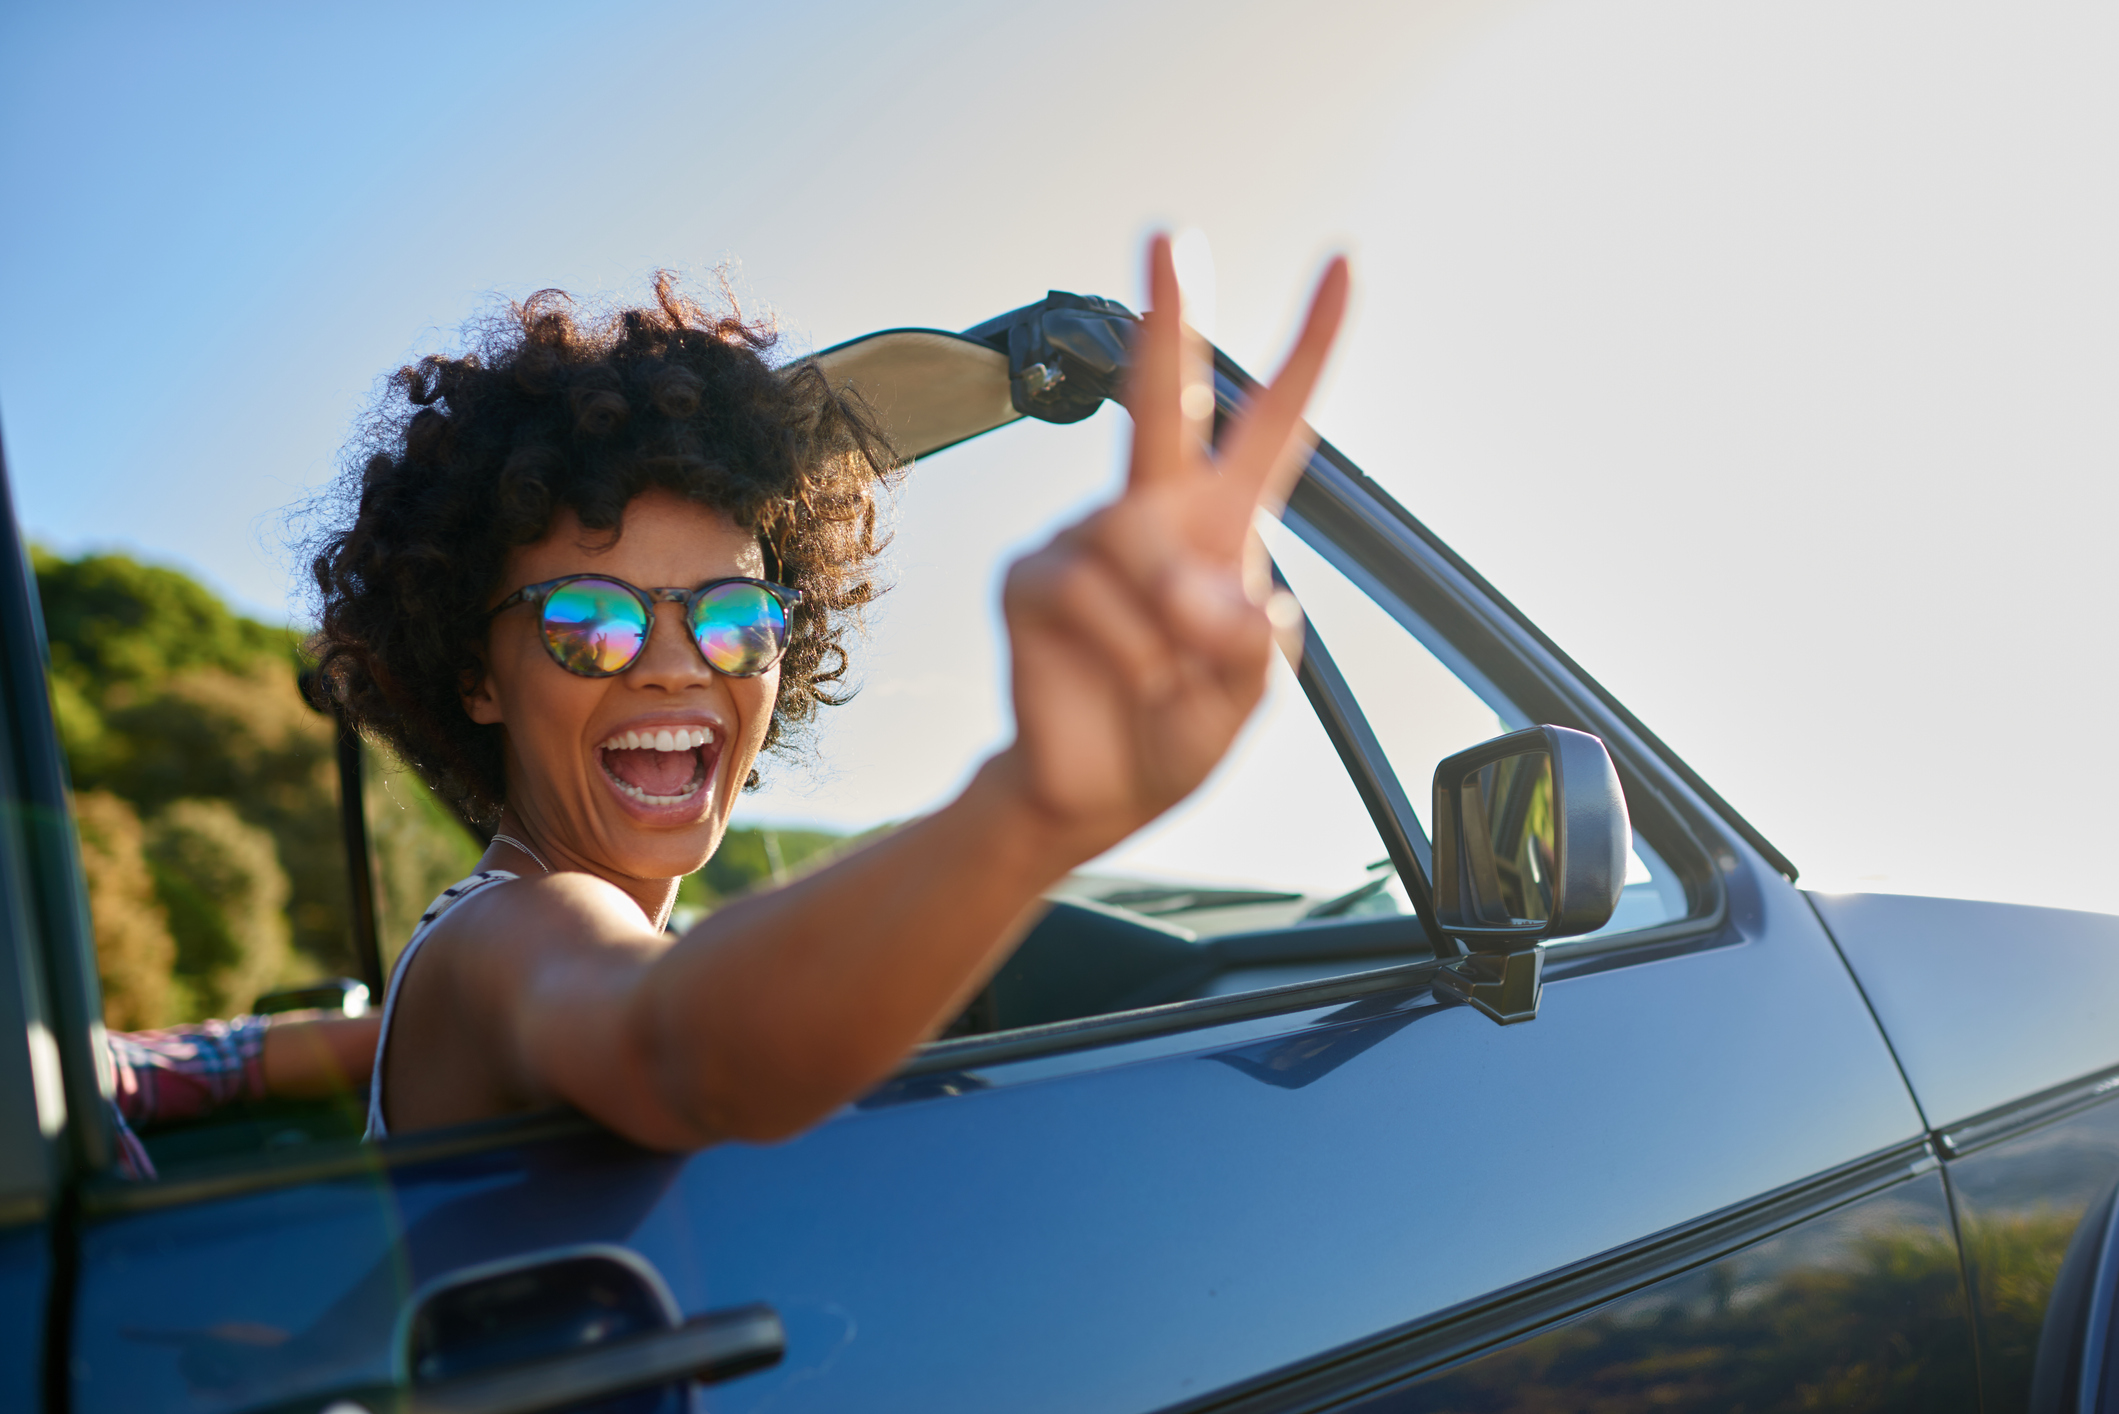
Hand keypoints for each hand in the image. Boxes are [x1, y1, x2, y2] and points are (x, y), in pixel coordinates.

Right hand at [995, 235, 1349, 859]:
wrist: (1094, 793)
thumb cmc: (1174, 733)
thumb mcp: (1246, 697)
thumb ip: (1250, 644)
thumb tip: (1229, 597)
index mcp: (1223, 524)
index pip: (1274, 423)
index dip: (1309, 348)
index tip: (1343, 268)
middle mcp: (1154, 513)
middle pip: (1167, 399)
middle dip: (1170, 316)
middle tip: (1172, 237)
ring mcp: (1086, 539)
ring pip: (1138, 548)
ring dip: (1167, 630)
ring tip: (1162, 680)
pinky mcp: (1031, 576)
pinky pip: (1084, 593)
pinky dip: (1119, 649)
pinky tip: (1116, 677)